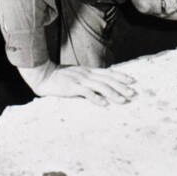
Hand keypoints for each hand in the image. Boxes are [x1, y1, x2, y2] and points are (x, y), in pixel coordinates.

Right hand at [18, 60, 135, 105]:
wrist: (44, 75)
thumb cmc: (60, 77)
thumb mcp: (77, 75)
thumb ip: (87, 80)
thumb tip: (99, 88)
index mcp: (88, 71)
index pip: (108, 72)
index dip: (120, 76)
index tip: (132, 80)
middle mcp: (87, 74)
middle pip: (108, 80)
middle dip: (121, 86)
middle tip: (133, 93)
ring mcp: (80, 80)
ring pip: (101, 86)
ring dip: (113, 93)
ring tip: (123, 100)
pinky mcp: (73, 87)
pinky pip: (87, 93)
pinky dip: (96, 98)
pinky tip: (104, 104)